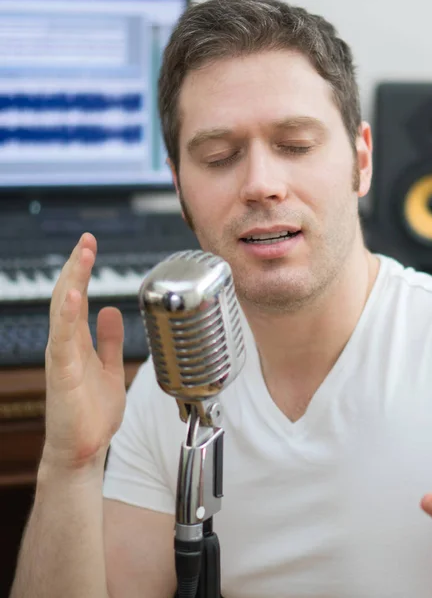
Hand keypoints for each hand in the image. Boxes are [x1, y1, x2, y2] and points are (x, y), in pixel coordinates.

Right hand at [43, 232, 125, 470]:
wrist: (85, 449)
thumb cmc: (94, 412)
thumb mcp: (110, 367)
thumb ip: (110, 340)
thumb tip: (112, 311)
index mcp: (77, 341)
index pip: (75, 297)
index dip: (81, 271)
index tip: (89, 246)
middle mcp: (65, 344)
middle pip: (67, 296)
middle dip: (76, 267)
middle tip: (86, 240)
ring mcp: (62, 358)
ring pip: (63, 311)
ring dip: (73, 281)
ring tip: (81, 255)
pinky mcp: (63, 374)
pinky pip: (64, 340)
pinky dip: (69, 316)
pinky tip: (75, 295)